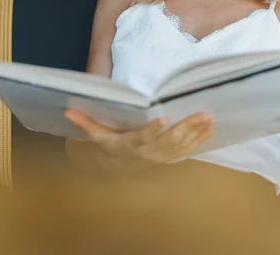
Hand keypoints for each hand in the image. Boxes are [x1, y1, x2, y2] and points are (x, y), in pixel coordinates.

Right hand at [64, 109, 214, 167]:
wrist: (114, 169)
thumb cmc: (106, 145)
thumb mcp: (94, 135)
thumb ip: (84, 122)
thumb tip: (68, 110)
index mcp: (129, 144)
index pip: (142, 137)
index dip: (152, 130)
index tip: (162, 119)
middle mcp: (147, 152)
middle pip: (169, 141)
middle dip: (187, 128)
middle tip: (202, 114)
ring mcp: (160, 157)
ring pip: (181, 146)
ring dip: (197, 133)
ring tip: (210, 119)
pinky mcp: (168, 158)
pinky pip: (185, 151)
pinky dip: (199, 141)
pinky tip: (210, 130)